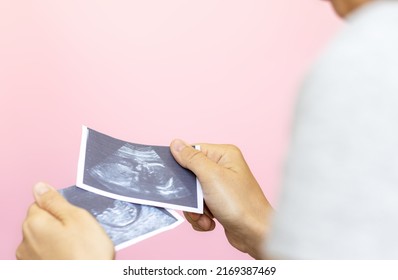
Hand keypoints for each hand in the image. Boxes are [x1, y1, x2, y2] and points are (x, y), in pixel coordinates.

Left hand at [16, 182, 114, 259]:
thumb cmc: (87, 255)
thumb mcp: (77, 218)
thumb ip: (55, 201)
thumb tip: (39, 186)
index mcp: (34, 223)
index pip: (41, 203)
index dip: (61, 208)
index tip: (74, 218)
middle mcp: (25, 241)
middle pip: (41, 221)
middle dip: (59, 223)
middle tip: (79, 233)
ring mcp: (29, 259)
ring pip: (43, 238)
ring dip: (57, 239)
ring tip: (77, 248)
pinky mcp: (36, 271)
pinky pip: (45, 254)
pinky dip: (56, 254)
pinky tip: (71, 258)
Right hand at [170, 140, 271, 258]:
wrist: (255, 235)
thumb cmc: (239, 203)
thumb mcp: (211, 176)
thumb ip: (191, 159)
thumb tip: (175, 143)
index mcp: (224, 155)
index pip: (193, 152)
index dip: (182, 165)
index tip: (177, 179)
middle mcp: (224, 168)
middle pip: (190, 176)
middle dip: (190, 195)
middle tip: (196, 205)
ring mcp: (221, 187)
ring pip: (193, 195)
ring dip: (196, 210)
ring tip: (206, 218)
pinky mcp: (220, 204)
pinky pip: (200, 207)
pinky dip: (201, 218)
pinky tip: (211, 223)